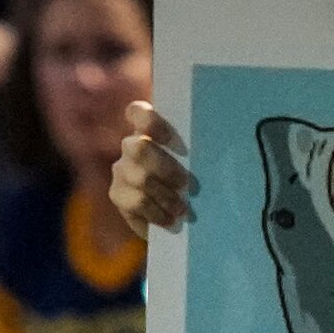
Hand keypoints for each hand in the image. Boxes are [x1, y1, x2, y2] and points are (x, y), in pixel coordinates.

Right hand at [112, 102, 194, 237]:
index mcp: (148, 128)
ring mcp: (121, 169)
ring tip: (182, 209)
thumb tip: (216, 150)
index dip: (153, 122)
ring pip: (139, 178)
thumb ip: (194, 150)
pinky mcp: (117, 194)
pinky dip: (155, 212)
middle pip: (139, 148)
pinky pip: (136, 202)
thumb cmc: (187, 176)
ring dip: (164, 195)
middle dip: (164, 167)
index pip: (138, 112)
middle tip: (186, 184)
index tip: (171, 139)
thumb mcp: (192, 160)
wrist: (172, 210)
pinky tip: (169, 220)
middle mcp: (130, 145)